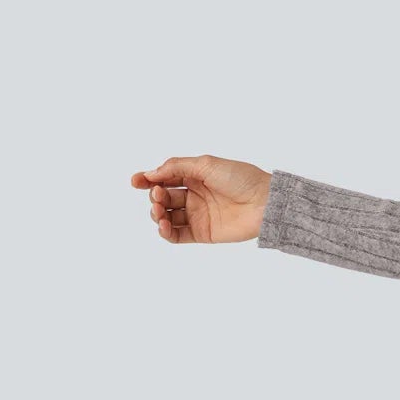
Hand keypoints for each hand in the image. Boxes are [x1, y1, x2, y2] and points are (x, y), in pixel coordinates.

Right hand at [129, 153, 272, 244]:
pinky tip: (163, 225)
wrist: (265, 202)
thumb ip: (176, 167)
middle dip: (155, 196)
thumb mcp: (206, 165)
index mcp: (196, 176)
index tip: (135, 181)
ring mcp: (198, 215)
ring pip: (166, 217)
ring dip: (156, 214)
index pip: (165, 178)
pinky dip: (165, 232)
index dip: (147, 179)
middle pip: (163, 197)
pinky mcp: (203, 233)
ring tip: (160, 211)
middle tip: (159, 195)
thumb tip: (151, 173)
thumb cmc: (242, 179)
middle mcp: (195, 195)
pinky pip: (177, 235)